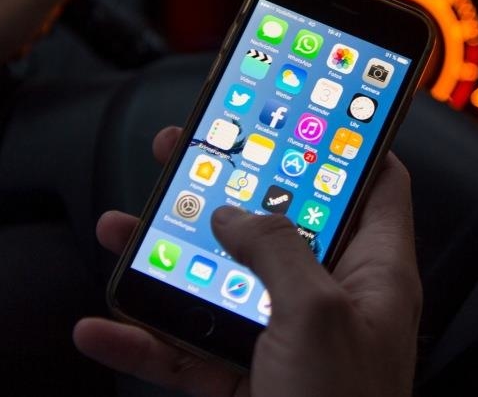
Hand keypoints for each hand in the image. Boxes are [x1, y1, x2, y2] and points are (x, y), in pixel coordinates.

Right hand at [74, 127, 421, 396]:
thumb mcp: (314, 315)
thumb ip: (275, 250)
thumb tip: (235, 214)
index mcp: (374, 274)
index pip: (374, 184)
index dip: (345, 141)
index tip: (307, 108)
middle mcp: (332, 301)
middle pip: (278, 223)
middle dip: (228, 187)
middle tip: (188, 151)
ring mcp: (287, 343)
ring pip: (223, 281)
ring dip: (169, 256)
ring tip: (123, 225)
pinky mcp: (249, 383)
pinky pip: (192, 349)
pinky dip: (147, 337)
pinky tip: (103, 324)